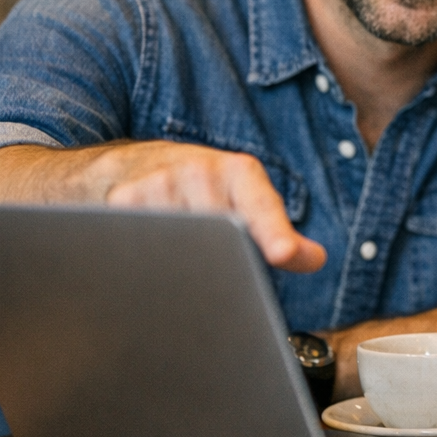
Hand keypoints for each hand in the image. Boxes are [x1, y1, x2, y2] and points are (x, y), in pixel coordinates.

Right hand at [96, 141, 325, 271]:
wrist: (132, 164)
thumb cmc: (203, 186)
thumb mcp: (245, 196)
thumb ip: (278, 229)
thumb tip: (314, 259)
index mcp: (238, 172)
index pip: (262, 206)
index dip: (275, 232)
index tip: (284, 253)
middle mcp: (200, 172)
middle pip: (222, 236)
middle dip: (226, 261)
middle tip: (219, 272)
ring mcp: (159, 185)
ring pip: (182, 246)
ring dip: (185, 263)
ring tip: (181, 257)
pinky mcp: (121, 202)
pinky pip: (143, 247)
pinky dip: (151, 261)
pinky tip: (149, 254)